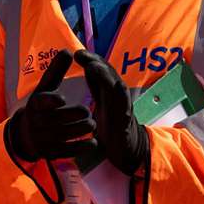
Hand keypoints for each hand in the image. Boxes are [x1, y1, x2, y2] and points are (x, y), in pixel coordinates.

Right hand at [3, 50, 97, 164]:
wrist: (26, 136)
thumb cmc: (41, 106)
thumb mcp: (45, 89)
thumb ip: (56, 71)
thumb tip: (68, 50)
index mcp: (35, 104)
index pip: (41, 102)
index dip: (51, 101)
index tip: (62, 99)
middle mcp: (37, 122)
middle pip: (58, 119)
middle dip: (75, 115)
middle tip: (87, 112)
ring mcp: (43, 139)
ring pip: (66, 135)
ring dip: (81, 130)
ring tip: (91, 124)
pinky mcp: (51, 153)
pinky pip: (69, 151)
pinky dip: (82, 147)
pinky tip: (93, 142)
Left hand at [74, 50, 149, 176]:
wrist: (126, 150)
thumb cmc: (111, 128)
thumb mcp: (100, 105)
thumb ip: (95, 88)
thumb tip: (88, 68)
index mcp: (108, 94)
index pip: (100, 73)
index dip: (90, 61)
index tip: (77, 54)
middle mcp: (117, 98)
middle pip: (108, 76)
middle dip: (96, 63)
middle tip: (82, 55)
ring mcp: (123, 109)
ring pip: (117, 88)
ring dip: (107, 77)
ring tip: (94, 67)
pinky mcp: (126, 123)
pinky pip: (126, 109)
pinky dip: (122, 99)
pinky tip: (118, 89)